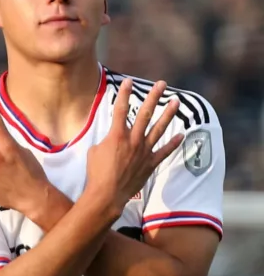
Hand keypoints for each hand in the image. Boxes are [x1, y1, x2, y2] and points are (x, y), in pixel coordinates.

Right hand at [86, 78, 182, 217]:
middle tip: (161, 84)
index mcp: (116, 135)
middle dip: (154, 97)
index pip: (120, 109)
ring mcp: (143, 151)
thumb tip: (112, 140)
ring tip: (176, 102)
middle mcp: (133, 140)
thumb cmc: (96, 173)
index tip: (128, 81)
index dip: (124, 93)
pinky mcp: (150, 163)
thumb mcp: (94, 151)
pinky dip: (173, 143)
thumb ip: (105, 141)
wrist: (107, 194)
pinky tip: (181, 135)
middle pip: (145, 114)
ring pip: (159, 128)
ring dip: (168, 114)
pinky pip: (164, 151)